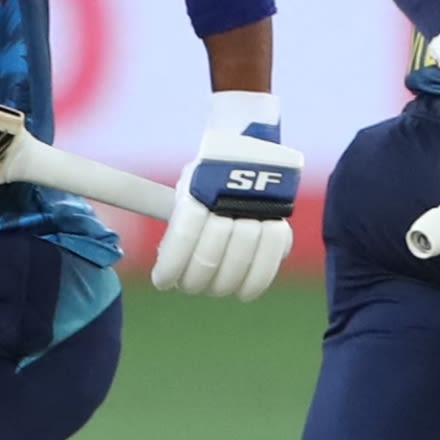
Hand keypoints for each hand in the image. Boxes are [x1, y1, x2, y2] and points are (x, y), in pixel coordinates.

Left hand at [152, 91, 301, 300]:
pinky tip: (242, 293)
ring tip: (210, 285)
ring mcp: (254, 211)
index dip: (171, 264)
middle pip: (208, 257)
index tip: (162, 280)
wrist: (249, 147)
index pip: (183, 235)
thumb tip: (167, 265)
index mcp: (198, 190)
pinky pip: (268, 263)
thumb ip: (180, 221)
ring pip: (234, 263)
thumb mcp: (188, 186)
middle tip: (187, 283)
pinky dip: (255, 281)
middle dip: (195, 276)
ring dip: (219, 282)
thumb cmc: (210, 176)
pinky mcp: (277, 223)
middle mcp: (227, 200)